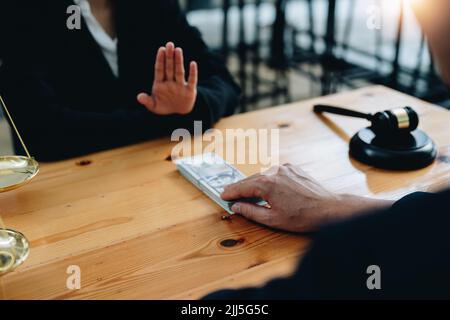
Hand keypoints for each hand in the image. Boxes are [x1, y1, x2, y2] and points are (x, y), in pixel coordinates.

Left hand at [137, 42, 197, 114]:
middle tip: (169, 44)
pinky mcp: (189, 91)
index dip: (160, 60)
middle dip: (169, 56)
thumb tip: (139, 97)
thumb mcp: (154, 106)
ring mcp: (180, 86)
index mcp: (160, 84)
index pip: (160, 69)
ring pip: (179, 71)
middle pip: (169, 68)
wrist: (178, 112)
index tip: (161, 49)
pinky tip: (193, 63)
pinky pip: (192, 80)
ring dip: (179, 61)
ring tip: (178, 50)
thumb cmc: (164, 106)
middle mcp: (170, 82)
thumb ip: (147, 101)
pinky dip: (193, 73)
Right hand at [221, 164, 393, 231]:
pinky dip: (269, 180)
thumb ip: (251, 212)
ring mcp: (286, 168)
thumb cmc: (303, 216)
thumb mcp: (272, 219)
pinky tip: (267, 189)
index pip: (242, 187)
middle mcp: (275, 171)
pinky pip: (276, 173)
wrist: (328, 208)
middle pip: (251, 180)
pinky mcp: (294, 168)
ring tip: (248, 195)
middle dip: (241, 188)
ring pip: (264, 175)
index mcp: (267, 183)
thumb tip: (237, 207)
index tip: (223, 195)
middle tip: (231, 195)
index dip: (231, 192)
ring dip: (256, 184)